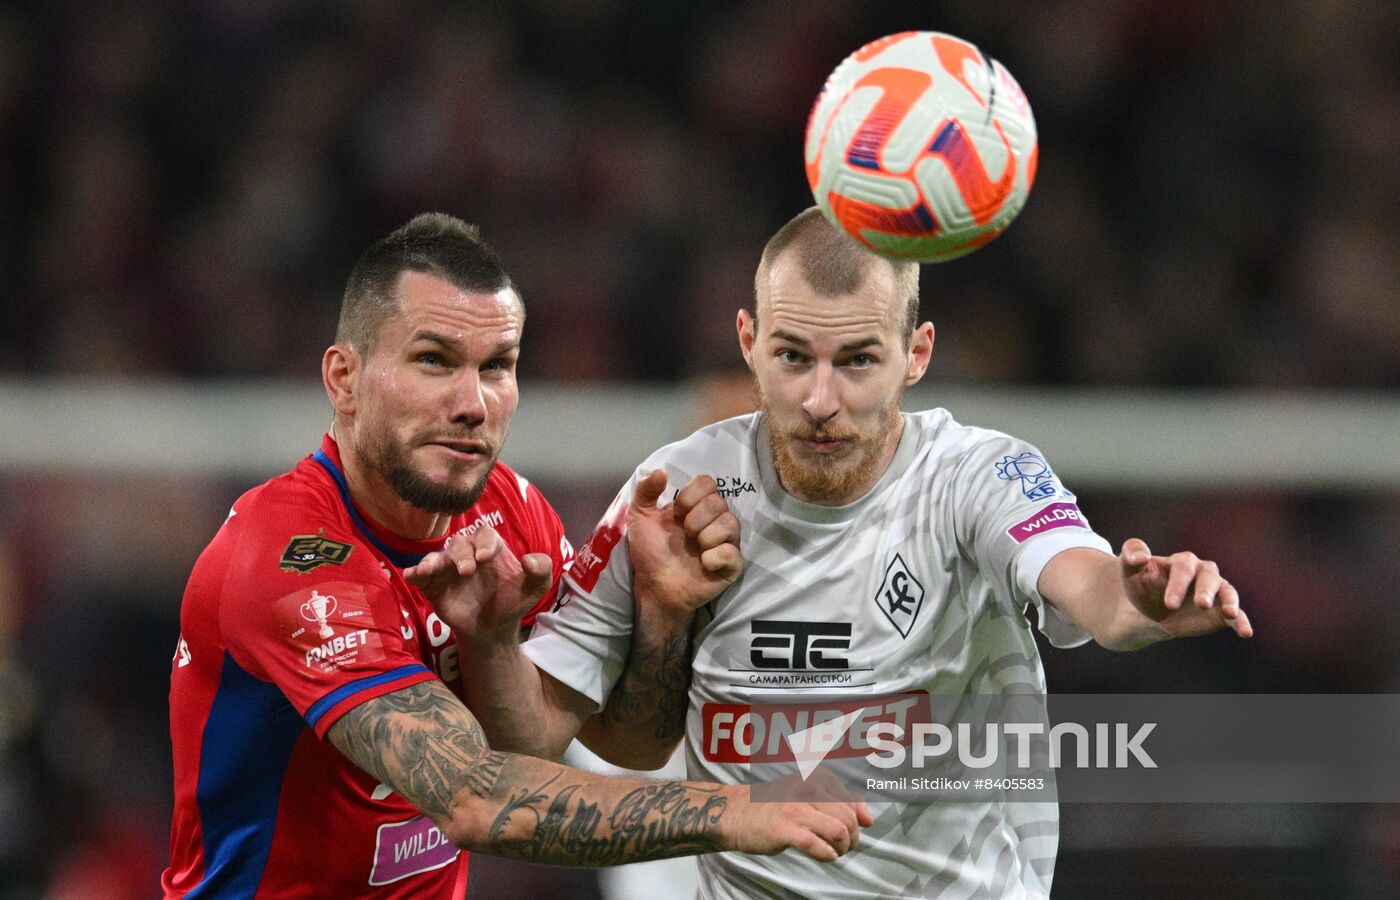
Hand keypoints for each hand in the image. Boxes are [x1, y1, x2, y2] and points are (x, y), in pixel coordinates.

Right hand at [404, 525, 553, 641]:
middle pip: (459, 543)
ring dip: (433, 561)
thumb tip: (527, 559)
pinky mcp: (433, 586)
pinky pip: (420, 575)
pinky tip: (412, 575)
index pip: (485, 534)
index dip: (484, 542)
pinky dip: (414, 572)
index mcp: (490, 549)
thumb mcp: (535, 587)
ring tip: (429, 570)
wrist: (494, 631)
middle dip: (461, 554)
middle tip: (467, 571)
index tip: (486, 558)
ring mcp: (448, 570)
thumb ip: (541, 569)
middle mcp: (468, 555)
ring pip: (437, 556)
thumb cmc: (513, 602)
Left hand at [627, 471, 742, 619]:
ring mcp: (725, 543)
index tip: (676, 512)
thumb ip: (646, 491)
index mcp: (696, 507)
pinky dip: (716, 557)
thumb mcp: (639, 517)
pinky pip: (734, 553)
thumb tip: (660, 471)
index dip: (691, 495)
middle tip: (685, 534)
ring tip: (695, 549)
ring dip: (707, 536)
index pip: (708, 483)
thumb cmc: (650, 552)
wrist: (653, 586)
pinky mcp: (731, 566)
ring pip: (731, 523)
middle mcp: (714, 521)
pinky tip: (704, 564)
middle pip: (719, 502)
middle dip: (697, 518)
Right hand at [719, 776, 872, 862]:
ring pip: (838, 831)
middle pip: (848, 819)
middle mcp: (807, 789)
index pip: (851, 803)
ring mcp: (795, 808)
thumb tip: (869, 820)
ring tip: (834, 851)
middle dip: (852, 838)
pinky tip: (825, 856)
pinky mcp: (784, 829)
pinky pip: (817, 845)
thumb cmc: (775, 806)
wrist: (736, 814)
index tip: (850, 831)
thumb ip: (840, 803)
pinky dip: (827, 855)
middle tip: (844, 846)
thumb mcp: (809, 795)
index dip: (856, 822)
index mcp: (816, 777)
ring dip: (842, 848)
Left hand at [1119, 538, 1252, 639]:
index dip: (1178, 584)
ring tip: (1230, 613)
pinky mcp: (1220, 611)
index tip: (1169, 603)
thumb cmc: (1141, 584)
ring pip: (1227, 592)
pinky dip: (1242, 622)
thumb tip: (1141, 556)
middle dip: (1205, 590)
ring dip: (1230, 602)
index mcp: (1182, 561)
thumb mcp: (1129, 569)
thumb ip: (1132, 556)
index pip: (1183, 568)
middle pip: (1209, 577)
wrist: (1148, 608)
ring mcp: (1215, 592)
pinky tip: (1246, 633)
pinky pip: (1236, 615)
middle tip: (1200, 604)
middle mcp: (1203, 572)